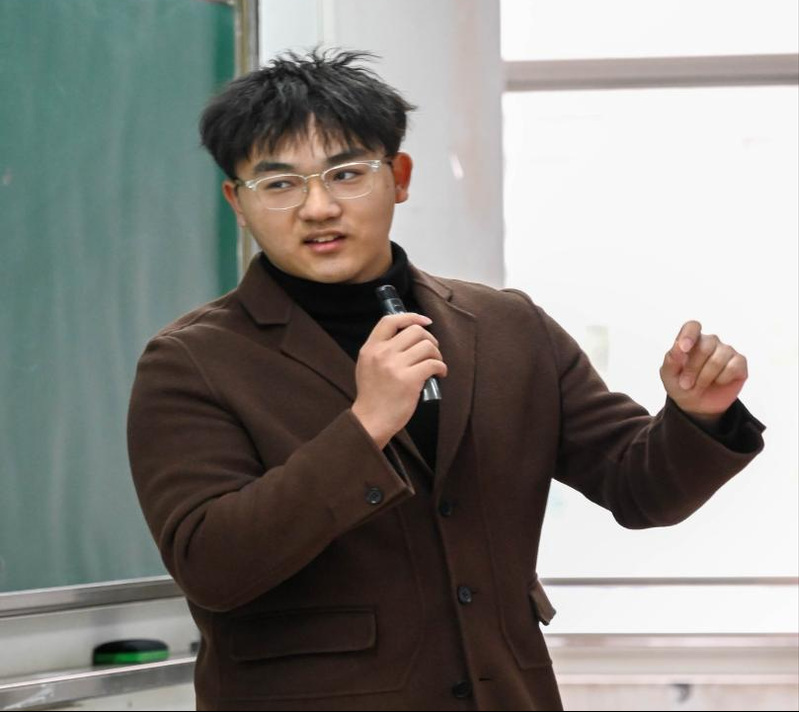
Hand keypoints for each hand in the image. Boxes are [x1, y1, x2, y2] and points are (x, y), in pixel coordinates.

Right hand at [352, 313, 446, 447]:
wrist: (371, 420)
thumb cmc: (372, 395)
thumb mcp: (367, 365)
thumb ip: (381, 349)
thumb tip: (407, 336)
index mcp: (370, 348)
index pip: (390, 320)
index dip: (411, 316)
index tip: (425, 321)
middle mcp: (382, 353)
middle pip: (415, 331)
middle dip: (430, 339)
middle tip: (432, 351)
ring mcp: (395, 366)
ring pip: (427, 346)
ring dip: (437, 354)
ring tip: (436, 364)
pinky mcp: (409, 380)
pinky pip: (433, 364)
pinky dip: (441, 368)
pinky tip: (439, 374)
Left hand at [660, 320, 747, 426]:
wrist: (697, 406)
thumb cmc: (681, 386)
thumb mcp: (669, 376)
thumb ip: (671, 360)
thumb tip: (677, 347)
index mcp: (691, 341)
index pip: (692, 326)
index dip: (689, 335)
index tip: (683, 349)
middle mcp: (710, 342)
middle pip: (705, 346)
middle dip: (693, 369)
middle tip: (686, 384)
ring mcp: (726, 351)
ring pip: (719, 358)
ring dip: (706, 376)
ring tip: (699, 386)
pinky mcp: (739, 363)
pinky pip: (733, 366)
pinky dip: (723, 378)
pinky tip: (718, 382)